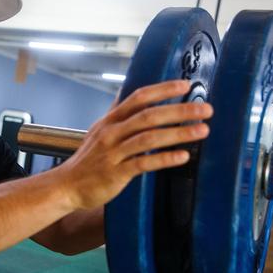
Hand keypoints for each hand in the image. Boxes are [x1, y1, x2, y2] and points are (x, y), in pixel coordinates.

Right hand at [57, 80, 212, 209]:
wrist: (66, 186)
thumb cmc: (88, 160)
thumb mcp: (99, 131)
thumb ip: (116, 113)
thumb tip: (125, 92)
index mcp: (110, 120)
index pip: (138, 98)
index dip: (162, 90)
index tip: (185, 85)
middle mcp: (112, 133)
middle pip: (149, 116)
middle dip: (179, 111)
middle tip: (206, 109)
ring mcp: (113, 153)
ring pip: (149, 138)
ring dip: (178, 133)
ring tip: (202, 131)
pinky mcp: (116, 173)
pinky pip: (143, 164)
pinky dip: (164, 159)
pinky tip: (183, 157)